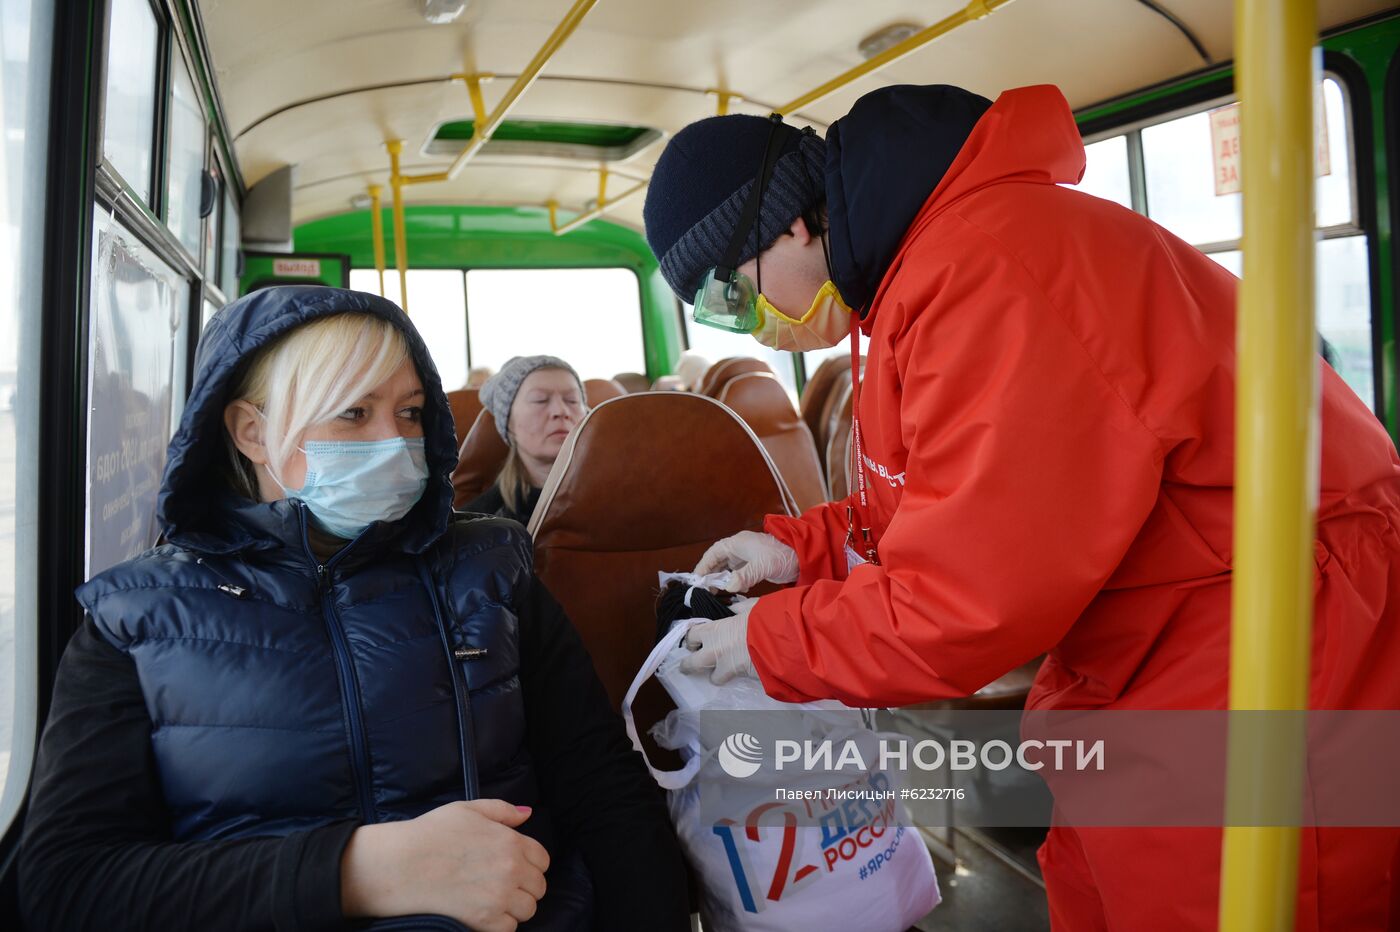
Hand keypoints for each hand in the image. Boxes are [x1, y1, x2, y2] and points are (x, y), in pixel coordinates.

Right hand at [341, 799, 548, 931]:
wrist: (401, 864)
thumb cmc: (431, 833)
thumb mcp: (468, 809)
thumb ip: (503, 810)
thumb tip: (528, 813)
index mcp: (511, 842)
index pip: (542, 860)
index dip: (531, 863)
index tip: (516, 867)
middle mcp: (511, 870)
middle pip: (538, 887)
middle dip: (524, 886)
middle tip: (502, 885)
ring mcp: (500, 897)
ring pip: (528, 910)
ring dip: (514, 907)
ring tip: (493, 900)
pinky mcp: (485, 920)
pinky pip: (509, 928)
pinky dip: (500, 924)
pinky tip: (483, 913)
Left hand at [679, 599, 756, 683]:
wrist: (780, 639)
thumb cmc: (762, 619)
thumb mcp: (749, 607)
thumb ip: (737, 610)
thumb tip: (732, 610)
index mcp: (713, 631)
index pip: (690, 636)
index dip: (691, 639)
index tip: (694, 640)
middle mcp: (714, 652)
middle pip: (692, 663)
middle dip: (690, 665)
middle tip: (693, 663)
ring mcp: (726, 668)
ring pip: (713, 678)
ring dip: (716, 675)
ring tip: (722, 671)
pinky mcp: (740, 679)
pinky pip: (733, 681)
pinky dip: (735, 678)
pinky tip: (741, 673)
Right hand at [694, 531, 797, 592]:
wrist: (803, 556)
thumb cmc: (783, 556)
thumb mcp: (763, 566)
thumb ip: (745, 576)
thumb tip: (729, 586)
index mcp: (738, 543)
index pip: (714, 553)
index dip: (704, 565)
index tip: (696, 579)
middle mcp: (739, 548)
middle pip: (718, 560)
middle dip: (711, 574)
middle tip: (704, 589)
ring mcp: (747, 556)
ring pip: (727, 567)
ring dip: (721, 578)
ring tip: (715, 592)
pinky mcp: (754, 564)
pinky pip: (737, 572)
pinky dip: (734, 580)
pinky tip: (736, 590)